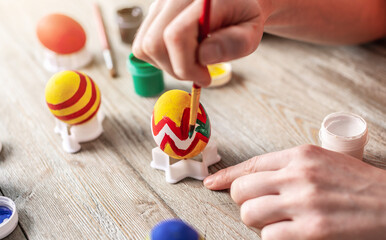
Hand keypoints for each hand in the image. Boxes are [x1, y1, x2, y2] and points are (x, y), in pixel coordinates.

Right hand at [132, 0, 269, 85]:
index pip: (176, 36)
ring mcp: (161, 3)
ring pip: (143, 45)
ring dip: (166, 65)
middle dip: (175, 69)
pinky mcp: (154, 13)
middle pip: (153, 43)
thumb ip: (233, 43)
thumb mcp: (251, 31)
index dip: (186, 66)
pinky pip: (143, 43)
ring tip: (192, 62)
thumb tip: (202, 57)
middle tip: (199, 73)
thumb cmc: (244, 16)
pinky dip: (160, 58)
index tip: (205, 78)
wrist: (238, 1)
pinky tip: (182, 54)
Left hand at [204, 145, 385, 239]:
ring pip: (250, 213)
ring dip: (256, 220)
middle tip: (256, 205)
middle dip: (244, 201)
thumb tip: (255, 178)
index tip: (212, 183)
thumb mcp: (321, 161)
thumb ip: (287, 166)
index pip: (251, 165)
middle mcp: (298, 175)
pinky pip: (269, 236)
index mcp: (300, 155)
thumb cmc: (355, 182)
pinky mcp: (312, 231)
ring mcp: (304, 203)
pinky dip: (273, 236)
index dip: (226, 176)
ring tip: (273, 220)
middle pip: (243, 190)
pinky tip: (287, 232)